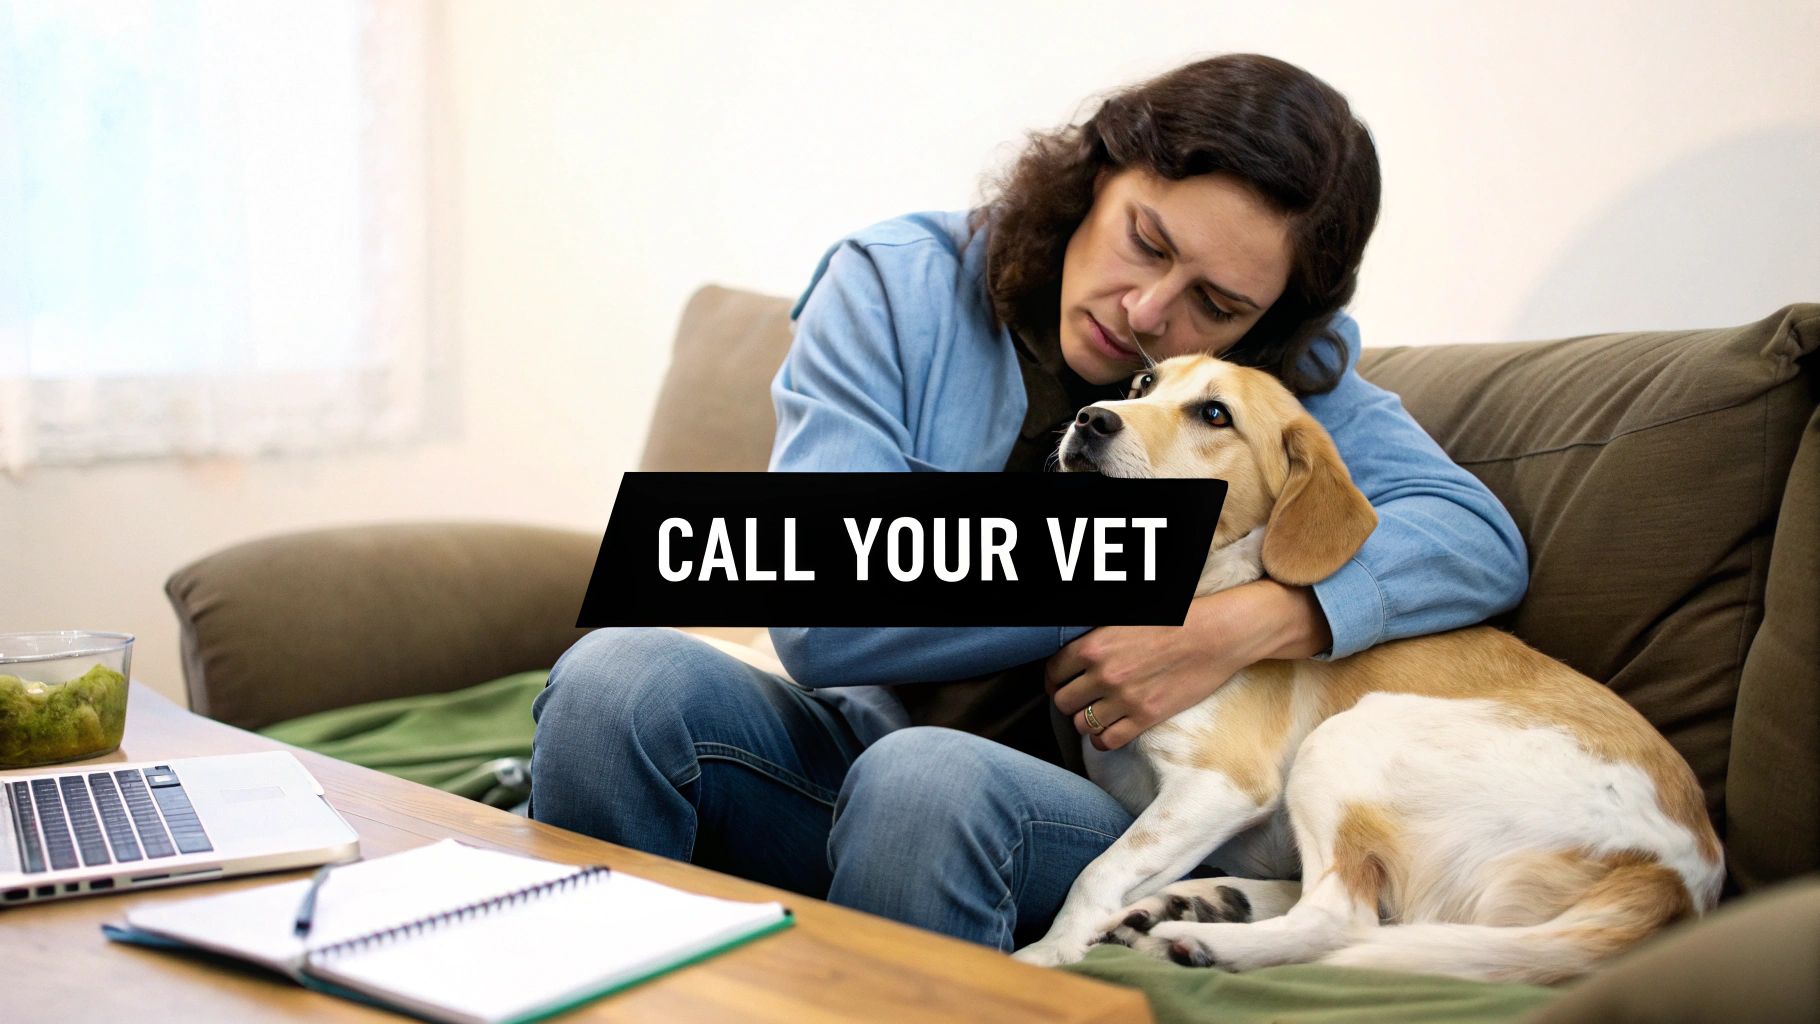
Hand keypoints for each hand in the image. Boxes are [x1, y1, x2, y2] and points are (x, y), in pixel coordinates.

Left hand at [1045, 579, 1331, 750]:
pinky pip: (1107, 741)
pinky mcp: (1145, 717)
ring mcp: (1123, 698)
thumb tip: (1077, 653)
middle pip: (1063, 702)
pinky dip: (1103, 739)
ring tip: (1098, 714)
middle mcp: (1103, 673)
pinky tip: (1109, 731)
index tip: (1062, 683)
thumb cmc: (1174, 620)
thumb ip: (1097, 638)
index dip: (1055, 680)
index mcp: (1093, 645)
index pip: (1054, 672)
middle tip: (1081, 699)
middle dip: (1069, 701)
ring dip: (1086, 721)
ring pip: (1081, 724)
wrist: (1214, 636)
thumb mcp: (1125, 619)